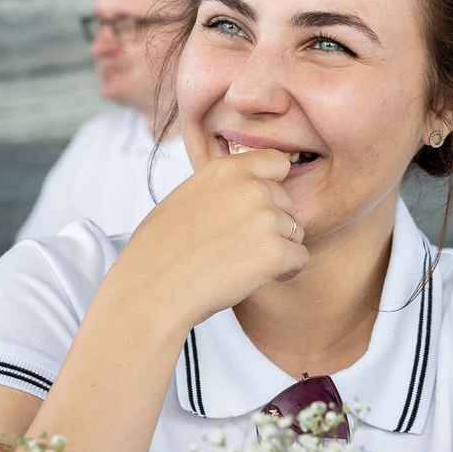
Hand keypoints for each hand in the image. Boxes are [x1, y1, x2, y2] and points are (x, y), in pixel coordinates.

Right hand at [100, 147, 307, 335]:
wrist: (152, 289)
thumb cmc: (159, 250)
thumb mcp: (187, 197)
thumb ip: (222, 188)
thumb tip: (249, 187)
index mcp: (226, 169)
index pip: (276, 162)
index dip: (272, 185)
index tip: (259, 206)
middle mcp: (250, 187)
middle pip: (287, 201)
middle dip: (272, 223)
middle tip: (240, 246)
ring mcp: (265, 218)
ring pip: (295, 231)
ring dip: (277, 248)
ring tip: (241, 264)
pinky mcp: (274, 252)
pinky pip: (300, 258)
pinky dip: (285, 271)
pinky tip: (257, 277)